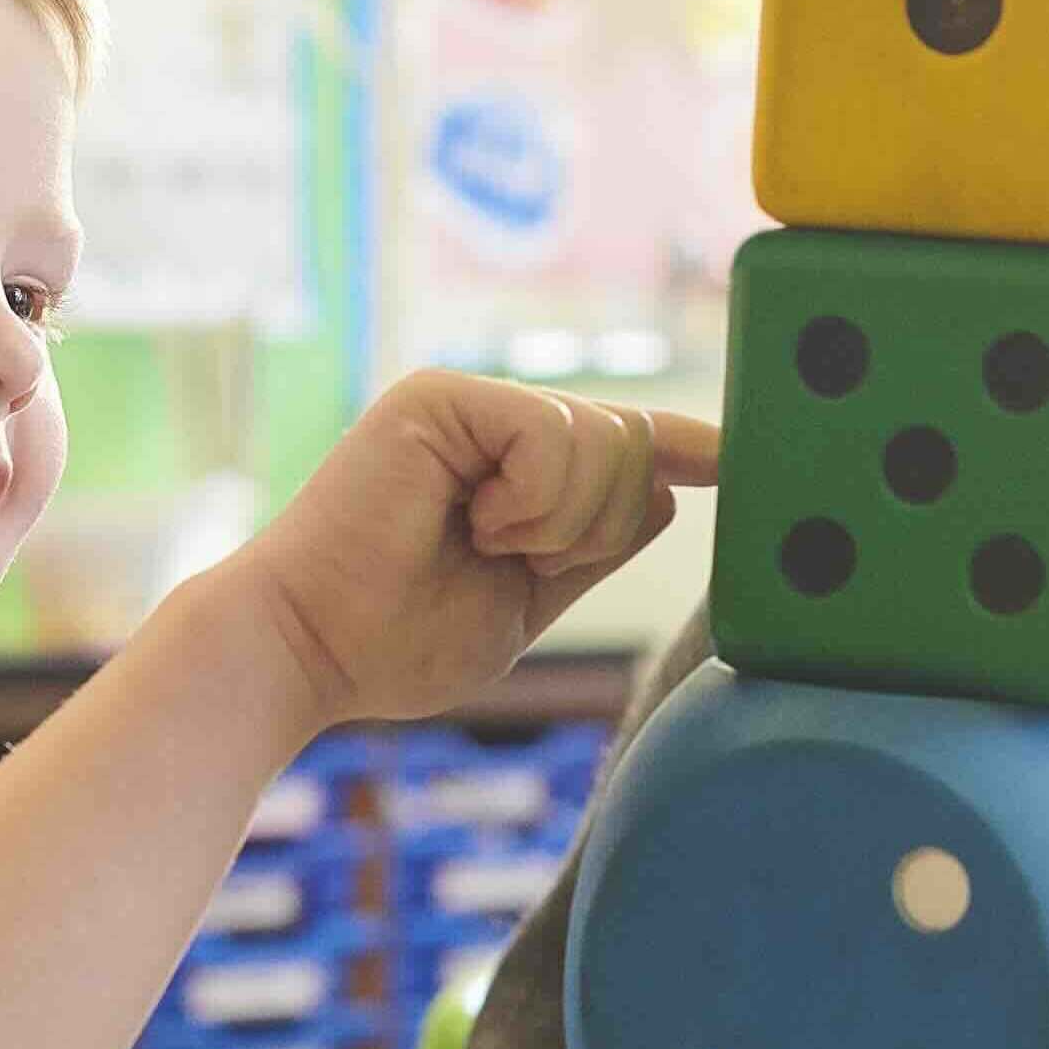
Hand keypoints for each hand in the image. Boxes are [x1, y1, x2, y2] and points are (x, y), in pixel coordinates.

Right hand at [239, 372, 720, 727]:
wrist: (306, 650)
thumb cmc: (396, 641)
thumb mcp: (528, 597)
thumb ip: (595, 545)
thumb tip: (672, 490)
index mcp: (510, 466)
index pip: (624, 443)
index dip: (688, 444)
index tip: (742, 452)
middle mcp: (492, 420)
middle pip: (631, 445)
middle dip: (597, 526)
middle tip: (510, 556)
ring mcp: (468, 402)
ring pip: (605, 443)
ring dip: (561, 523)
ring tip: (479, 543)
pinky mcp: (442, 398)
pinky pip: (555, 436)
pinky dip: (533, 501)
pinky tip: (471, 523)